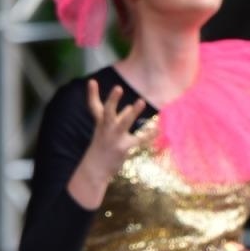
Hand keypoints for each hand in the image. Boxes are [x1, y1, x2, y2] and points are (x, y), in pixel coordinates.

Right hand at [67, 80, 147, 207]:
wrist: (95, 169)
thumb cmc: (102, 148)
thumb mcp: (106, 131)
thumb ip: (119, 117)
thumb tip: (131, 108)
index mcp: (100, 123)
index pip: (94, 106)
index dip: (92, 94)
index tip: (91, 81)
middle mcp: (106, 128)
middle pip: (108, 112)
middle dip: (112, 100)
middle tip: (118, 88)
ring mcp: (114, 137)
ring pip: (124, 122)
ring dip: (133, 112)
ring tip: (141, 101)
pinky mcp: (123, 147)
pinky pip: (138, 139)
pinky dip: (149, 134)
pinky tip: (157, 129)